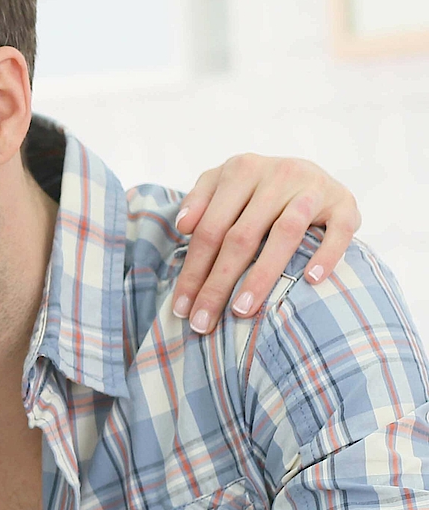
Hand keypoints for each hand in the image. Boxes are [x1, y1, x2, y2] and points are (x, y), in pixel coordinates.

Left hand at [171, 154, 360, 331]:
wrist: (312, 173)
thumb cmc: (257, 188)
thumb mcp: (224, 183)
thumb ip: (199, 200)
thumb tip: (184, 226)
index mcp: (241, 170)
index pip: (210, 229)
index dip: (193, 270)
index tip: (181, 308)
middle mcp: (277, 174)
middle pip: (240, 236)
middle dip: (217, 284)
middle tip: (204, 321)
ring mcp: (313, 188)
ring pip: (284, 234)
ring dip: (261, 275)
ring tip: (242, 309)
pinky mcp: (344, 202)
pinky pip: (338, 231)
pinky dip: (325, 255)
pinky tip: (310, 281)